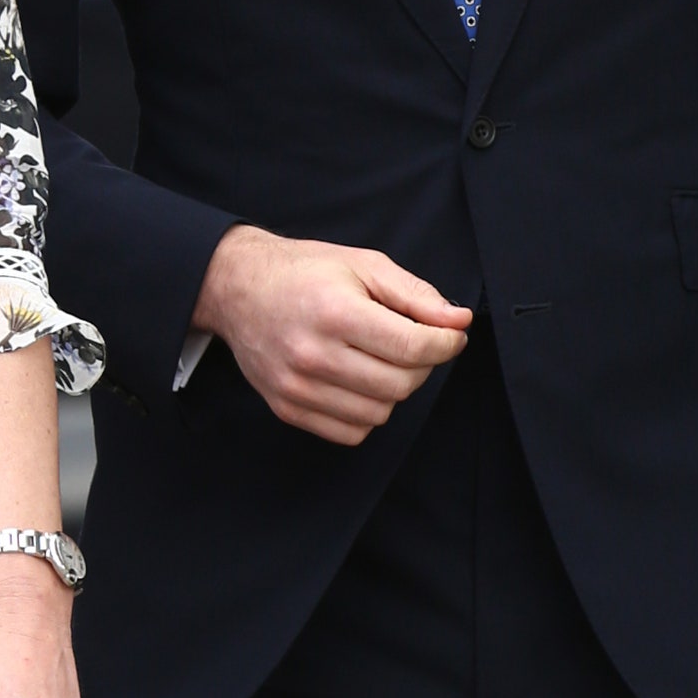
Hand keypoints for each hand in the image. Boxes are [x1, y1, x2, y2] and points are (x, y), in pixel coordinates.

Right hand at [195, 226, 471, 445]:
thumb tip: (459, 322)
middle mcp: (313, 354)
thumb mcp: (364, 265)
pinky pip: (351, 432)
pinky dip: (366, 413)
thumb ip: (415, 294)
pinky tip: (359, 383)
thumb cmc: (304, 272)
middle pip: (400, 385)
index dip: (445, 344)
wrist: (238, 288)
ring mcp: (296, 386)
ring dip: (393, 390)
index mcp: (335, 311)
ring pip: (379, 412)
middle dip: (422, 366)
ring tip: (381, 361)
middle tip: (415, 346)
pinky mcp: (286, 407)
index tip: (452, 336)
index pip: (411, 346)